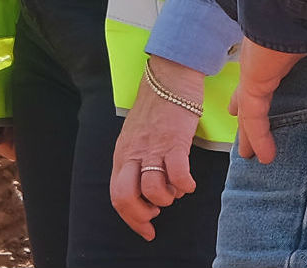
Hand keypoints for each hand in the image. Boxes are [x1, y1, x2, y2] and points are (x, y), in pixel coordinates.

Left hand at [108, 56, 207, 239]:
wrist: (169, 76)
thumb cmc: (156, 107)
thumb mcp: (136, 135)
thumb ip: (137, 158)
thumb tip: (146, 187)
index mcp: (123, 154)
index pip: (116, 195)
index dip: (130, 219)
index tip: (146, 230)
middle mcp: (133, 153)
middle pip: (125, 197)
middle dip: (142, 215)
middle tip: (157, 215)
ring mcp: (152, 147)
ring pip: (152, 190)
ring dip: (167, 198)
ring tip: (176, 189)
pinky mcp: (174, 141)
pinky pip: (177, 174)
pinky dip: (185, 185)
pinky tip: (189, 181)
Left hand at [230, 0, 306, 162]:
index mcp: (297, 39)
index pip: (284, 64)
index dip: (279, 78)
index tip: (277, 92)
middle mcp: (273, 55)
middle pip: (258, 89)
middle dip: (252, 109)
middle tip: (250, 132)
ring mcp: (261, 66)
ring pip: (250, 106)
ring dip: (249, 131)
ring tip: (248, 155)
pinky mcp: (257, 76)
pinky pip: (254, 113)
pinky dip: (258, 134)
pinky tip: (263, 158)